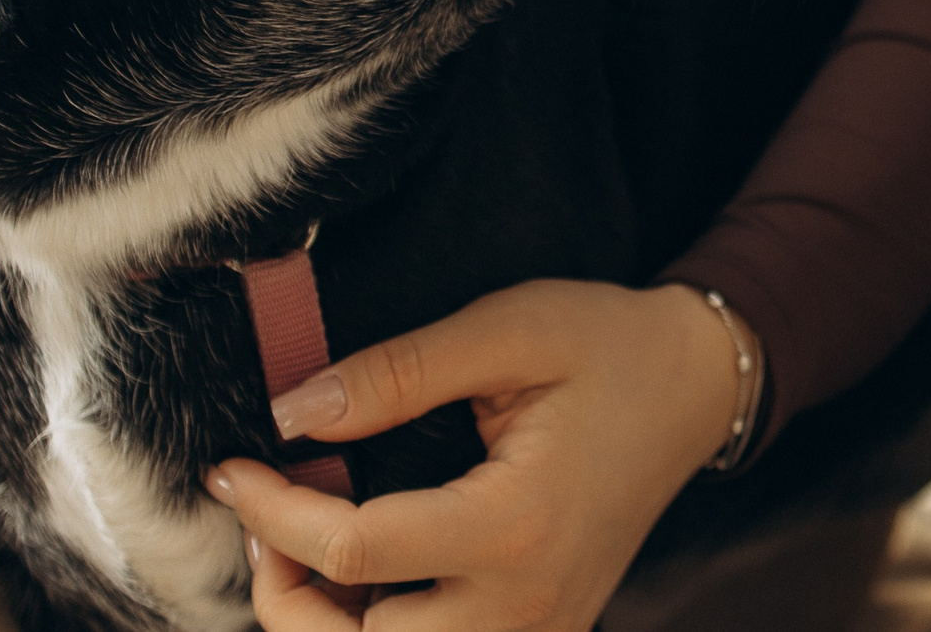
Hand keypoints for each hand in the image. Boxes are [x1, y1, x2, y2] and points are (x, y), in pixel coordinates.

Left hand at [206, 280, 739, 631]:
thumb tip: (293, 415)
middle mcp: (528, 603)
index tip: (231, 467)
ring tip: (307, 544)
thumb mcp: (511, 329)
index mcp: (517, 524)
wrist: (699, 386)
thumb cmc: (609, 346)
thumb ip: (400, 370)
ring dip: (329, 623)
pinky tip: (364, 563)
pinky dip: (380, 625)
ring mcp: (539, 629)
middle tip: (269, 515)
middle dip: (288, 594)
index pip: (355, 552)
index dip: (272, 514)